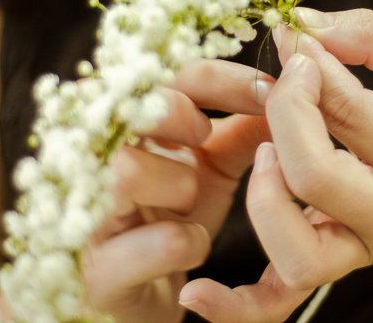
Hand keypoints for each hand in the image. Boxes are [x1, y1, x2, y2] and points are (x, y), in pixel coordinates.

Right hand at [82, 59, 273, 322]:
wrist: (143, 297)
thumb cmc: (172, 219)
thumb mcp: (212, 167)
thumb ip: (241, 129)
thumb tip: (285, 90)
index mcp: (121, 126)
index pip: (164, 75)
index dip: (222, 78)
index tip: (268, 91)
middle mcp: (90, 162)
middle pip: (129, 109)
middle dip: (180, 118)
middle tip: (203, 140)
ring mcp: (87, 218)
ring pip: (128, 172)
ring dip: (179, 185)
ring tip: (186, 203)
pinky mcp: (100, 273)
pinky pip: (161, 241)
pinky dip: (189, 242)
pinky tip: (188, 245)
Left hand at [180, 8, 372, 321]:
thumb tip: (302, 28)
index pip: (348, 111)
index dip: (305, 67)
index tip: (292, 38)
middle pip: (312, 176)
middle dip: (281, 114)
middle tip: (282, 79)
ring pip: (295, 249)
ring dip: (264, 195)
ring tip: (266, 150)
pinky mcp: (346, 265)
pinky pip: (284, 297)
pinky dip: (238, 305)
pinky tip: (197, 291)